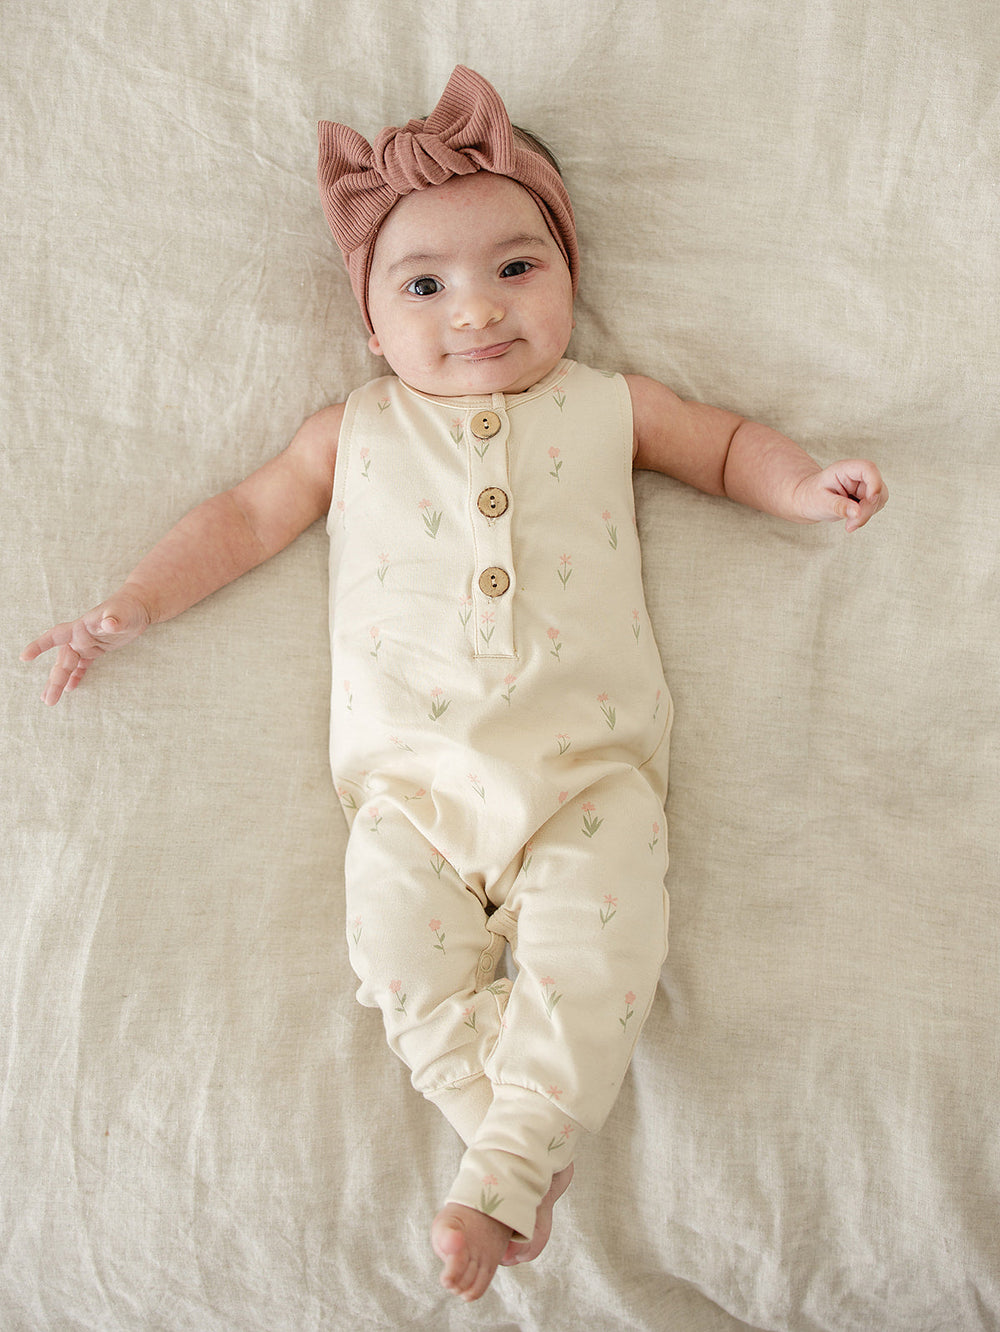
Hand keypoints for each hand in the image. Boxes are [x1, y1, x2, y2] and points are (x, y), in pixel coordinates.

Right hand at [21, 589, 150, 704]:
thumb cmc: (127, 608)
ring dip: (60, 682)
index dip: (40, 646)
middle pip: (62, 660)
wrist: (136, 607)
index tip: (25, 657)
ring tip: (49, 700)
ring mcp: (86, 644)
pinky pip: (81, 666)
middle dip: (55, 680)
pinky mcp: (95, 650)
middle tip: (47, 700)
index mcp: (80, 627)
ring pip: (68, 665)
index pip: (55, 636)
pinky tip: (70, 689)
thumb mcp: (123, 614)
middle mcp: (79, 637)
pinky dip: (76, 677)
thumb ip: (114, 619)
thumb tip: (109, 623)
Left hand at [793, 460, 887, 531]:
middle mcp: (857, 475)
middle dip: (867, 509)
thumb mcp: (820, 502)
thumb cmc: (811, 497)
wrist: (808, 501)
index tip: (871, 499)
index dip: (875, 483)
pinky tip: (851, 520)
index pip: (868, 468)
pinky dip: (865, 516)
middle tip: (850, 525)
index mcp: (844, 469)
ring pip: (879, 498)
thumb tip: (857, 513)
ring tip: (849, 524)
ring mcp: (864, 485)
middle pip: (876, 487)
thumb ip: (839, 506)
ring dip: (867, 515)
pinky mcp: (867, 496)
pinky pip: (875, 506)